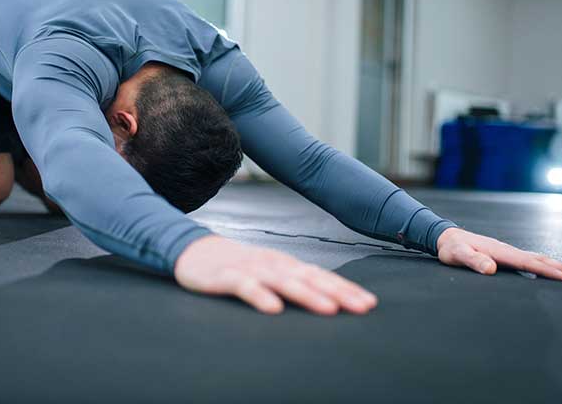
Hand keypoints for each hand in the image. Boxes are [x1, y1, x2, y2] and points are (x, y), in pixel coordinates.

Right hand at [174, 235, 377, 314]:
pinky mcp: (226, 276)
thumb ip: (293, 282)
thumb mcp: (268, 273)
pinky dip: (260, 296)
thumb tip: (328, 298)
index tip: (368, 304)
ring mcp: (249, 268)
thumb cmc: (237, 266)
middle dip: (337, 292)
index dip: (344, 289)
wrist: (193, 252)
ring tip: (328, 309)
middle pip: (309, 277)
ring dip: (307, 294)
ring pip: (283, 281)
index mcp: (284, 264)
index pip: (320, 276)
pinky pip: (245, 287)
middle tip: (361, 307)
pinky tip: (273, 309)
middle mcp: (272, 264)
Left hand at [436, 227, 561, 280]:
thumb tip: (491, 268)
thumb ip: (473, 261)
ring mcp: (507, 251)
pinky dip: (544, 265)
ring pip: (537, 258)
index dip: (546, 270)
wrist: (446, 237)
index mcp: (500, 251)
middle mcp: (507, 250)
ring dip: (556, 265)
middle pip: (539, 259)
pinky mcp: (505, 254)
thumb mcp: (458, 256)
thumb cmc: (452, 248)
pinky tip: (548, 271)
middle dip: (561, 268)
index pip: (527, 262)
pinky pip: (529, 260)